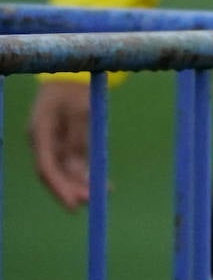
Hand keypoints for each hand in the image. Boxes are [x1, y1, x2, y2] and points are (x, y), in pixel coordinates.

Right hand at [29, 81, 91, 209]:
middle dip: (71, 189)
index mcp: (40, 133)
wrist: (73, 75)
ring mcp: (55, 143)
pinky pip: (76, 163)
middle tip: (90, 201)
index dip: (58, 188)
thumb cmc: (75, 89)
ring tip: (102, 194)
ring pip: (66, 170)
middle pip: (55, 173)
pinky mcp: (67, 142)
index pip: (46, 168)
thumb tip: (79, 164)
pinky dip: (88, 174)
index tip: (73, 204)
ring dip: (82, 184)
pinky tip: (104, 184)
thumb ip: (79, 135)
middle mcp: (44, 142)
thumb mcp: (81, 108)